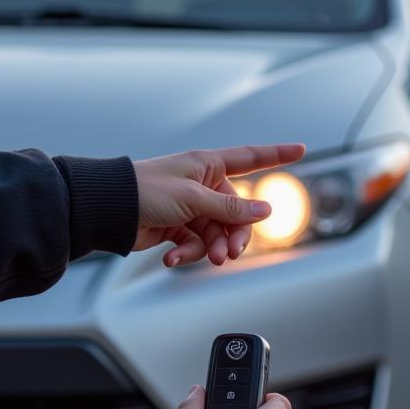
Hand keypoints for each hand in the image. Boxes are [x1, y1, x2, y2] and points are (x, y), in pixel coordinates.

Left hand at [132, 144, 305, 266]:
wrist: (108, 210)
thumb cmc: (146, 191)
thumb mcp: (193, 198)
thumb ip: (229, 208)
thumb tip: (263, 211)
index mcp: (207, 166)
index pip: (250, 158)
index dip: (277, 154)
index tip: (301, 149)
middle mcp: (201, 184)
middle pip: (235, 212)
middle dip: (233, 234)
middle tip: (228, 253)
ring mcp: (189, 206)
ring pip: (215, 232)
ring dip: (209, 248)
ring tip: (202, 258)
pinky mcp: (175, 226)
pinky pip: (193, 242)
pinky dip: (186, 252)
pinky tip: (172, 259)